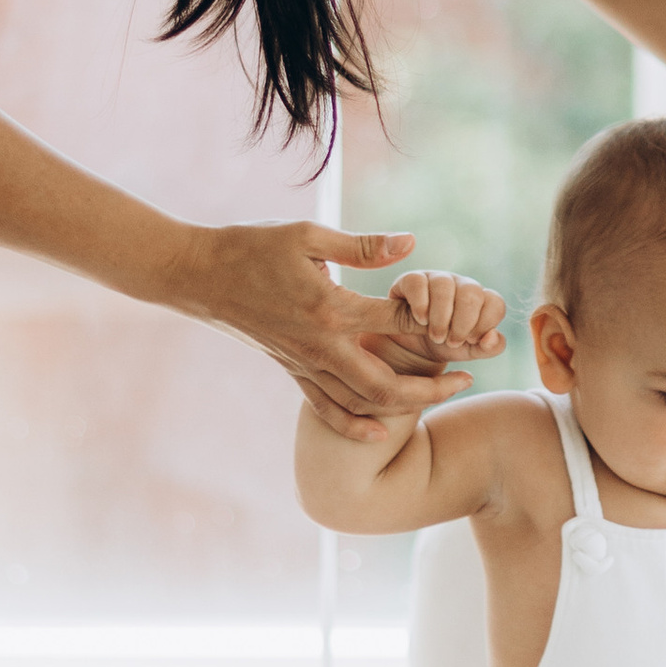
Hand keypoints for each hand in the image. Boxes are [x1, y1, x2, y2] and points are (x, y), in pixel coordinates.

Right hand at [179, 223, 480, 442]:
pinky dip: (355, 424)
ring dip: (403, 407)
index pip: (396, 322)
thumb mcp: (307, 234)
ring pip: (360, 402)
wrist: (198, 276)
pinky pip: (326, 408)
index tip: (464, 324)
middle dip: (431, 388)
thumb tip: (410, 244)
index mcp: (330, 307)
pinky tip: (380, 431)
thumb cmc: (252, 246)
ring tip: (439, 397)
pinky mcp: (290, 370)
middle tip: (466, 380)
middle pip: (386, 384)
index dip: (435, 322)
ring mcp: (304, 363)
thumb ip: (361, 245)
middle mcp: (320, 345)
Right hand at [384, 267, 508, 373]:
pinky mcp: (412, 279)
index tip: (471, 341)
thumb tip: (492, 337)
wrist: (413, 346)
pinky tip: (420, 319)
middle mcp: (461, 285)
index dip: (485, 324)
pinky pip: (418, 283)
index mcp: (480, 300)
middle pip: (472, 292)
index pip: (495, 302)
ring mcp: (437, 279)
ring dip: (440, 317)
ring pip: (444, 286)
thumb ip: (489, 347)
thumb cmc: (446, 344)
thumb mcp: (469, 351)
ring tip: (435, 336)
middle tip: (450, 342)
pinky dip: (420, 305)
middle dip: (462, 323)